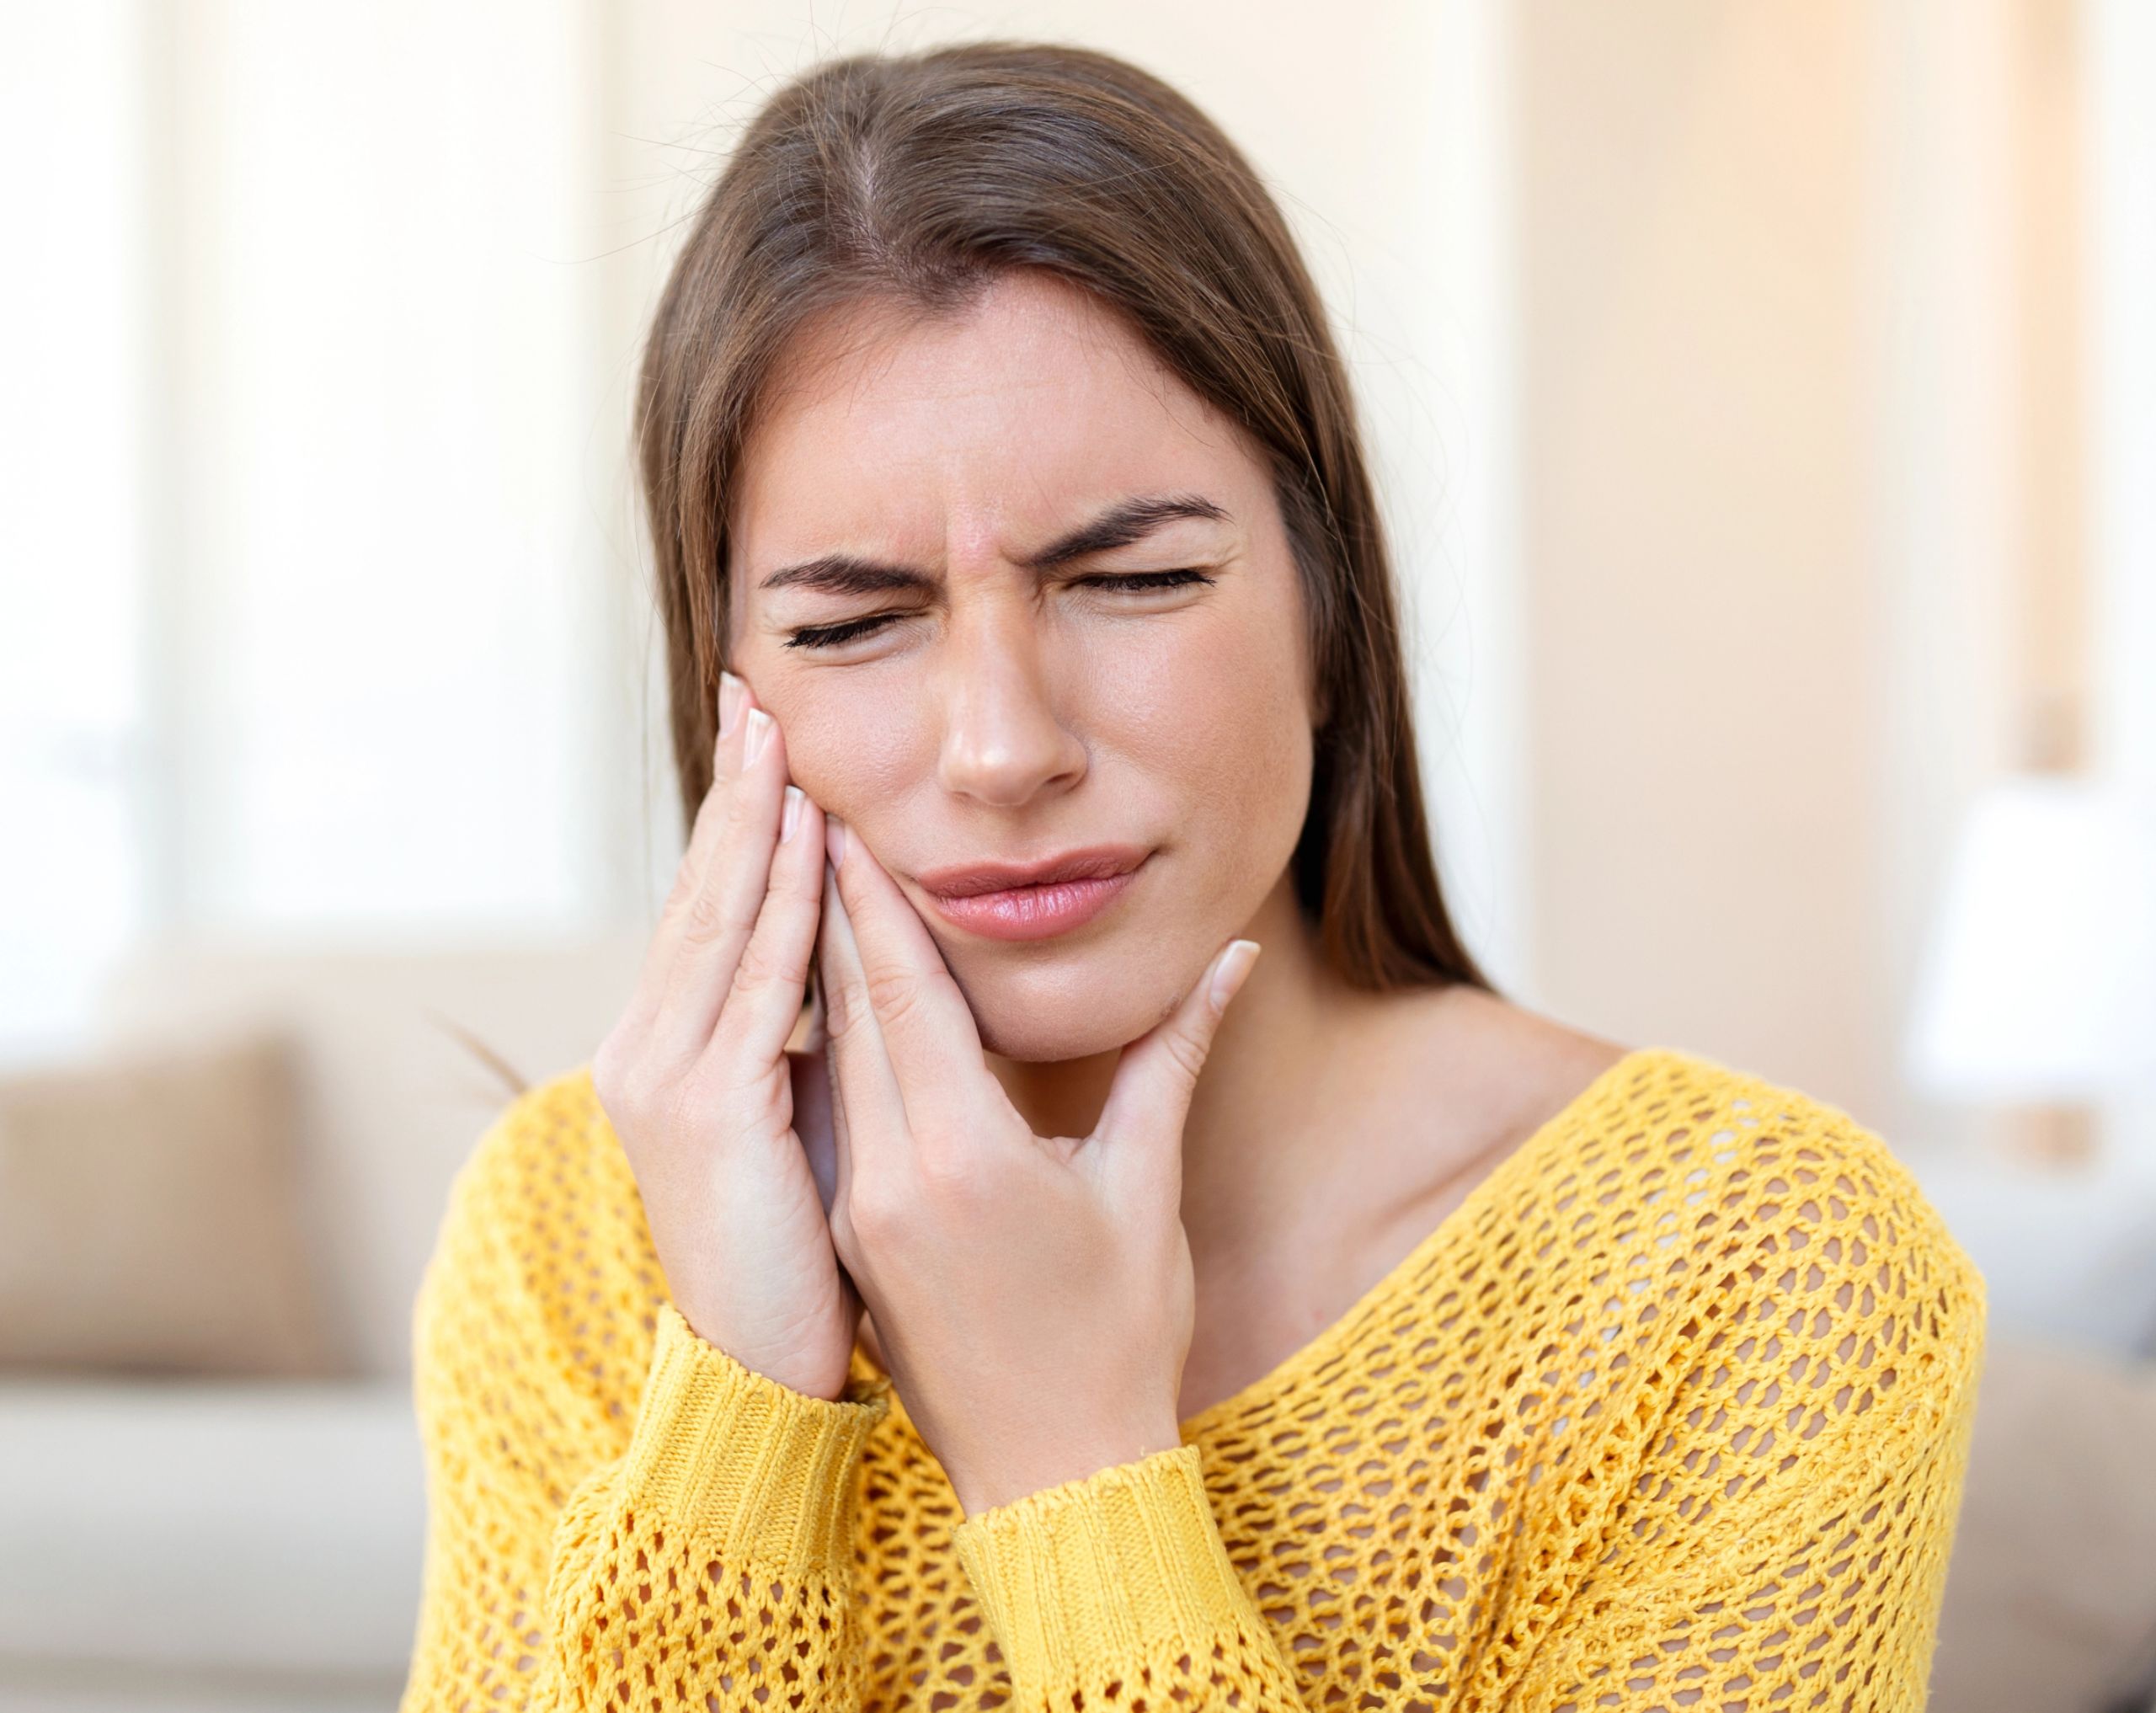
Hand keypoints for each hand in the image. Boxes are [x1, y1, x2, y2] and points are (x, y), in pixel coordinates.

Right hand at [590, 673, 860, 1400]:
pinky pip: (760, 982)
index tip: (763, 744)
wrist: (760, 1373)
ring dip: (753, 822)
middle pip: (700, 894)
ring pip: (721, 921)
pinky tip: (806, 837)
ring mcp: (665, 1077)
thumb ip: (801, 1042)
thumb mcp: (791, 1125)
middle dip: (734, 793)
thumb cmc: (794, 1256)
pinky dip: (782, 902)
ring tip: (778, 734)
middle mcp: (648, 1050)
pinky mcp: (707, 1110)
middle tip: (757, 694)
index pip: (706, 913)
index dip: (734, 826)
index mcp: (669, 1051)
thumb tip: (841, 973)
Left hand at [814, 816, 1259, 1514]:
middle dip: (833, 912)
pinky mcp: (855, 1240)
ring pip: (833, 1064)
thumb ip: (1172, 1059)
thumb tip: (1232, 958)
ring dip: (824, 975)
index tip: (847, 820)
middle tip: (810, 821)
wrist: (1055, 1477)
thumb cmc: (1120, 1336)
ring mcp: (860, 1214)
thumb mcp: (1146, 1189)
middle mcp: (890, 1178)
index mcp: (962, 1156)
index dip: (875, 901)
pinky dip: (836, 1048)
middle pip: (851, 1015)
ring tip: (812, 886)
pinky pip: (834, 1118)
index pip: (904, 996)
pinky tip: (834, 1002)